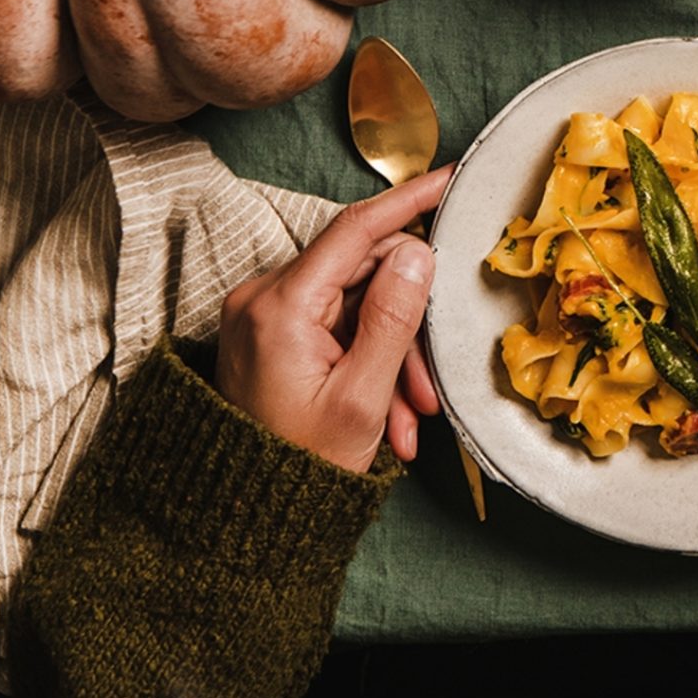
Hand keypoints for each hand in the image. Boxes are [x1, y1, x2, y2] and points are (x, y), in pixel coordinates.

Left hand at [215, 167, 450, 471]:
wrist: (246, 519)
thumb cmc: (301, 465)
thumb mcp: (362, 396)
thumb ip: (394, 317)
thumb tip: (416, 250)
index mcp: (279, 307)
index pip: (354, 230)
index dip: (408, 201)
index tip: (451, 178)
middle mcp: (263, 299)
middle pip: (362, 274)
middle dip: (408, 325)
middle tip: (430, 385)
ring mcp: (263, 316)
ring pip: (355, 305)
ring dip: (392, 354)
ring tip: (408, 415)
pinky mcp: (269, 333)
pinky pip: (336, 326)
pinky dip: (368, 360)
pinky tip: (387, 412)